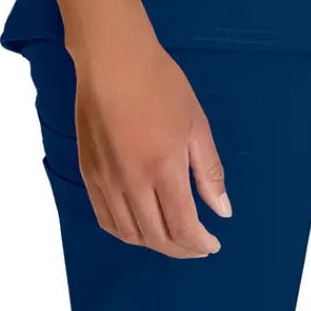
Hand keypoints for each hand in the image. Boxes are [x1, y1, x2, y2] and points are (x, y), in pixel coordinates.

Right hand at [71, 42, 233, 258]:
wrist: (113, 60)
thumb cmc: (160, 84)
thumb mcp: (196, 124)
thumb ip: (209, 172)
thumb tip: (222, 211)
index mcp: (163, 169)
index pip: (182, 227)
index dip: (200, 244)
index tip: (213, 245)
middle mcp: (131, 183)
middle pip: (156, 238)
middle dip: (181, 249)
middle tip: (198, 246)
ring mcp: (106, 180)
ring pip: (129, 234)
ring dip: (154, 244)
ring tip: (173, 237)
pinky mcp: (88, 174)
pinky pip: (106, 218)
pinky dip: (126, 232)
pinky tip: (141, 225)